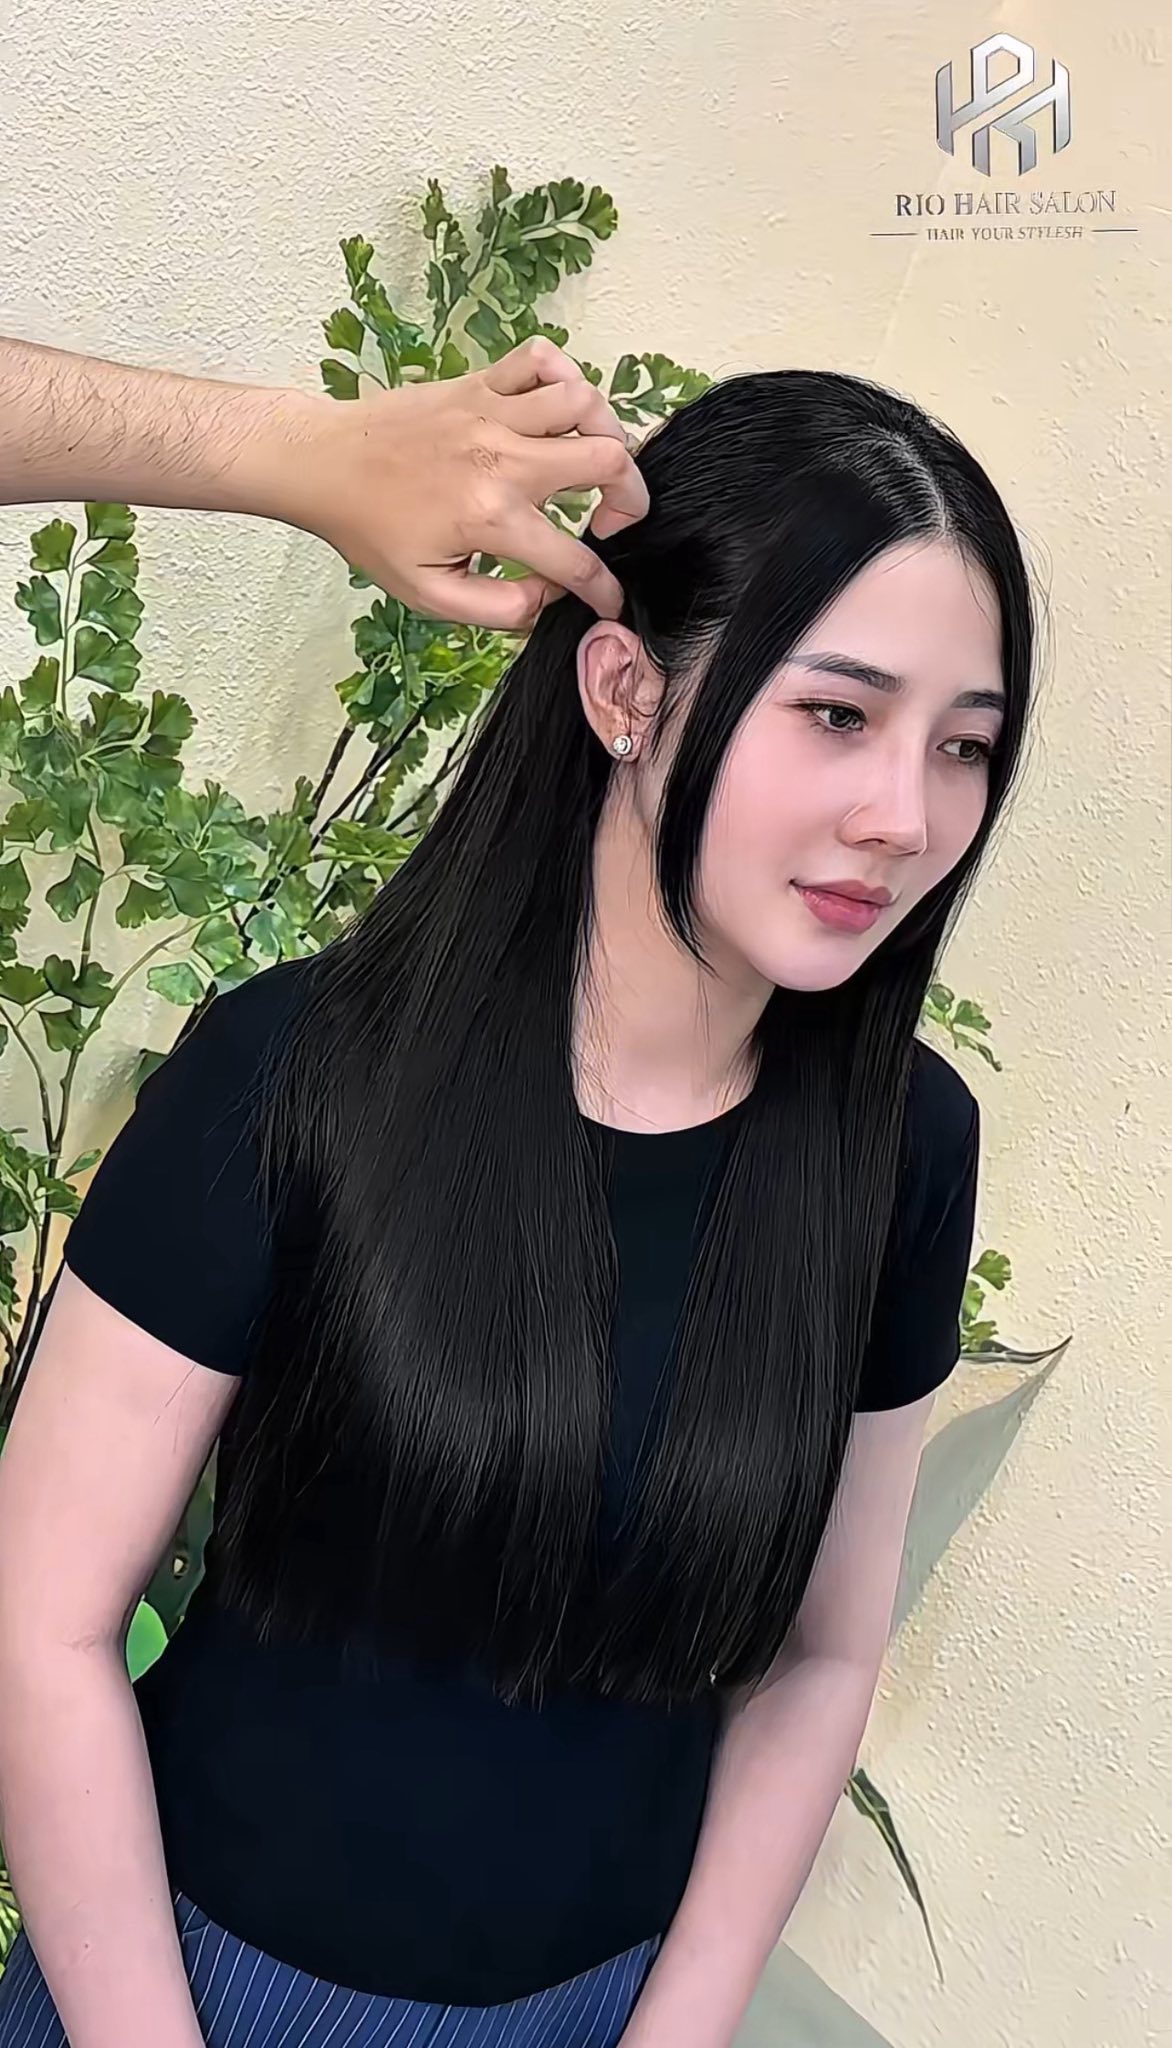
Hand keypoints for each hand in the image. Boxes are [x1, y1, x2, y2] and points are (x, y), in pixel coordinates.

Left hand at [285, 338, 650, 629]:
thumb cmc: (370, 530)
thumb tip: (548, 597)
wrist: (325, 465)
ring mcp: (492, 413)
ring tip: (594, 464)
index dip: (603, 588)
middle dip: (630, 499)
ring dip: (606, 435)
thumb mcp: (428, 594)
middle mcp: (501, 459)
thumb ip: (499, 607)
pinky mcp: (479, 384)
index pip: (574, 560)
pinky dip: (564, 377)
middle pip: (606, 461)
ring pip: (585, 404)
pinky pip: (540, 359)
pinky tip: (558, 409)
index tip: (609, 598)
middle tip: (611, 521)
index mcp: (490, 517)